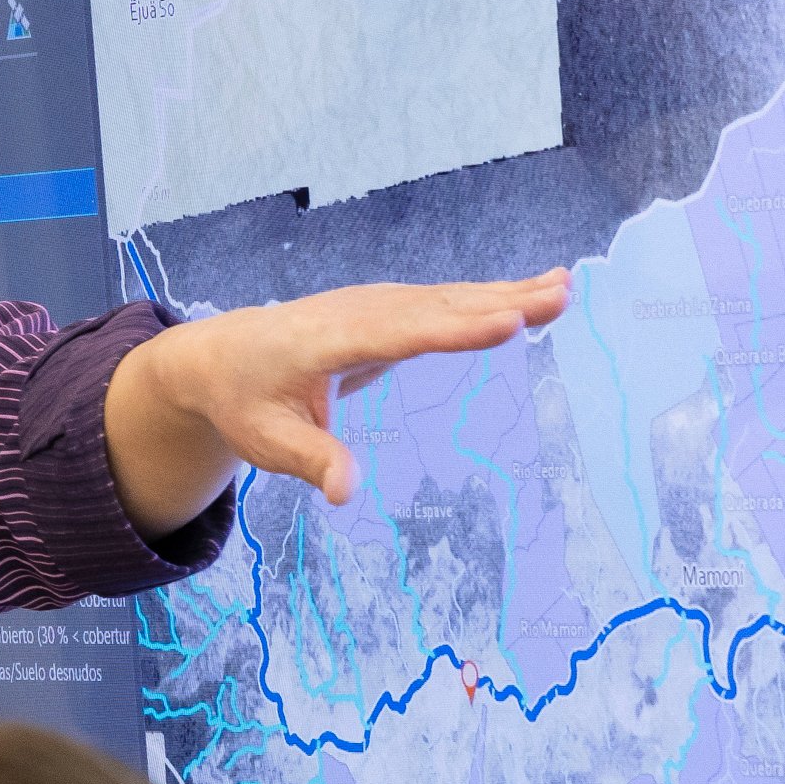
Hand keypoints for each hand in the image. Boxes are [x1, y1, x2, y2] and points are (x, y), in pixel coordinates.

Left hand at [101, 271, 570, 525]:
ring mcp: (374, 306)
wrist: (221, 355)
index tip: (504, 322)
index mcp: (325, 342)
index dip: (452, 330)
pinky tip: (533, 293)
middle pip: (434, 309)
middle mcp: (356, 314)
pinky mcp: (388, 309)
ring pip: (446, 298)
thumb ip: (312, 461)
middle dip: (498, 302)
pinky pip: (445, 302)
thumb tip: (347, 494)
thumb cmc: (245, 402)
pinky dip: (490, 295)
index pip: (396, 335)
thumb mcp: (266, 441)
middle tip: (559, 297)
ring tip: (563, 289)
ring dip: (505, 292)